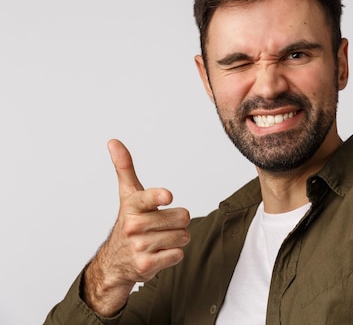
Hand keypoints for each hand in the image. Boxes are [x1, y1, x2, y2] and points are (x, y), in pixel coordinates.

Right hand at [83, 140, 190, 316]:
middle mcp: (133, 226)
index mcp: (132, 206)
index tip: (167, 196)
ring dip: (176, 238)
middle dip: (178, 222)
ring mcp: (139, 247)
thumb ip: (125, 168)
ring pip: (183, 236)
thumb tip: (113, 141)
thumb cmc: (130, 221)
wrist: (115, 261)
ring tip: (160, 239)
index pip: (149, 198)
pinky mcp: (146, 265)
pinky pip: (178, 254)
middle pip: (182, 217)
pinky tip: (159, 253)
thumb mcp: (128, 194)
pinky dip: (173, 254)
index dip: (159, 197)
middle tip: (163, 225)